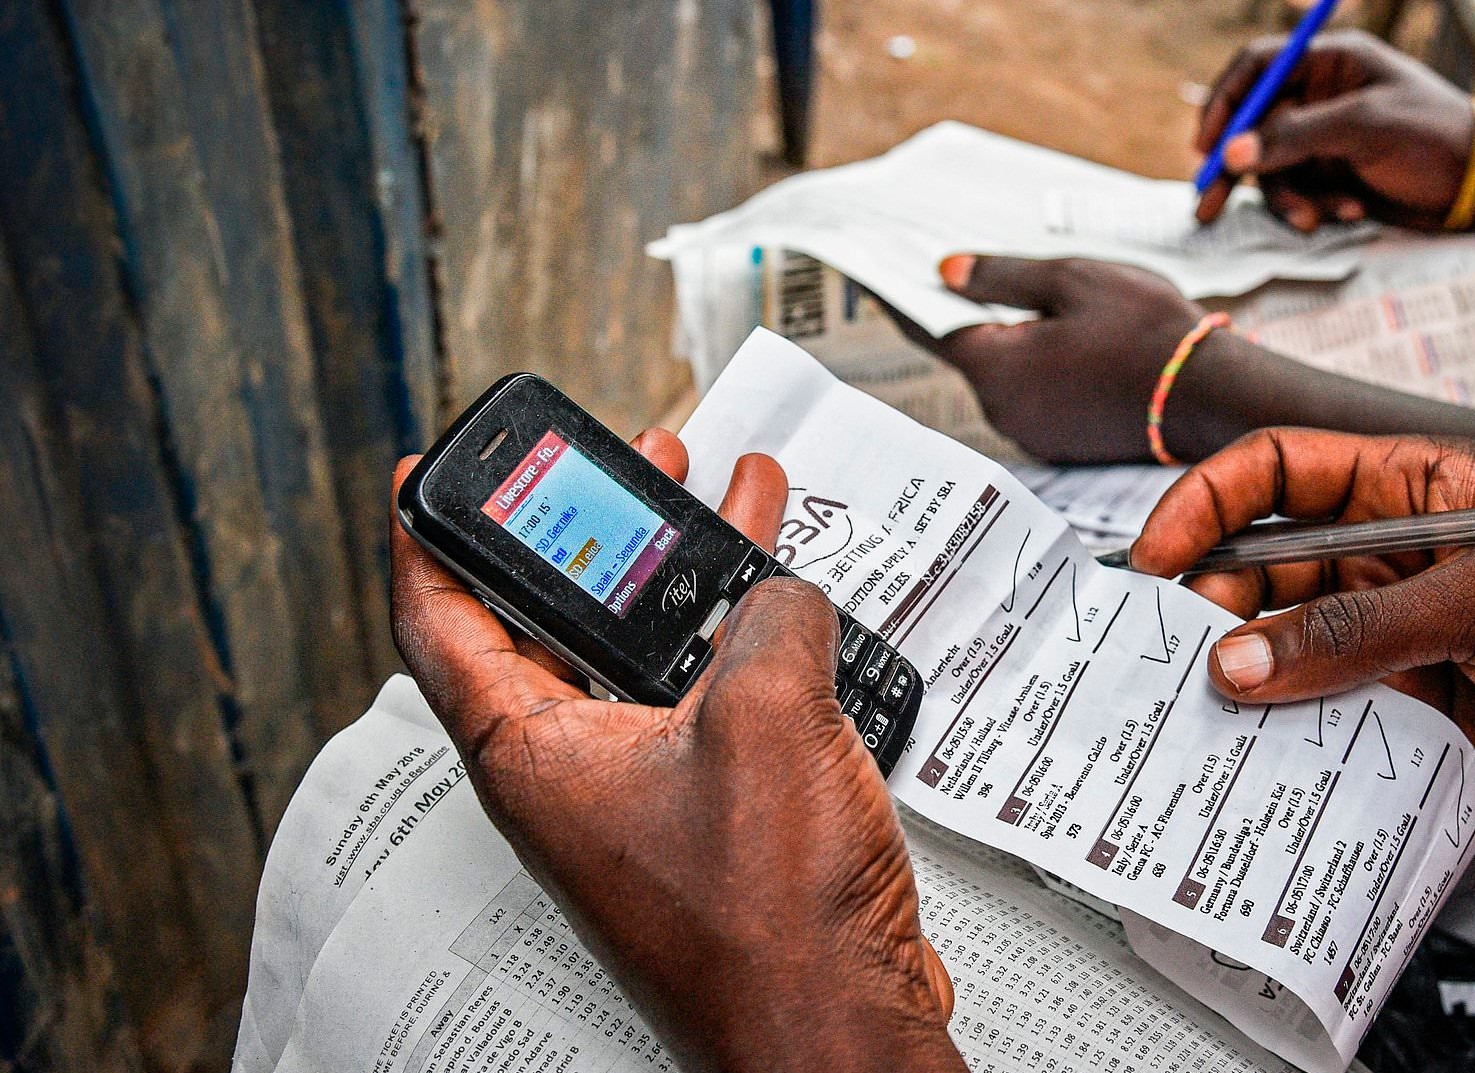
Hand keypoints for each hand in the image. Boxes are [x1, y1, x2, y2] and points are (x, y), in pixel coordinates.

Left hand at [390, 429, 963, 1072]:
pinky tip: (791, 609)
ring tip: (721, 502)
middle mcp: (574, 775)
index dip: (424, 534)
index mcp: (532, 753)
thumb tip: (780, 592)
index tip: (422, 476)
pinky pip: (711, 702)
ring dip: (684, 580)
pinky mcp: (714, 815)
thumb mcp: (763, 716)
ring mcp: (645, 796)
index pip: (439, 621)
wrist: (834, 1026)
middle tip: (621, 470)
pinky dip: (742, 643)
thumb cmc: (766, 922)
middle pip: (555, 622)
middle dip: (595, 534)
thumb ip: (766, 616)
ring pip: (644, 656)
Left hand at [923, 254, 1203, 461]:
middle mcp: (1003, 411)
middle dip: (964, 310)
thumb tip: (946, 271)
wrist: (1209, 396)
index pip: (928, 325)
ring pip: (1003, 373)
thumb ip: (1000, 276)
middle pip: (967, 351)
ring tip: (1030, 298)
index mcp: (996, 368)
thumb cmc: (1146, 331)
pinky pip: (1031, 394)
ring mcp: (1031, 433)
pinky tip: (1063, 338)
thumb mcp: (1070, 280)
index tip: (876, 271)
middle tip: (958, 266)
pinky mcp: (1059, 442)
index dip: (902, 292)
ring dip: (1007, 339)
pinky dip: (1034, 365)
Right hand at [1130, 428, 1474, 849]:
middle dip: (1211, 597)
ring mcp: (1400, 638)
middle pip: (1268, 562)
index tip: (1156, 553)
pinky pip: (1319, 717)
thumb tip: (1239, 660)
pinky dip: (1278, 734)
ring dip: (1236, 672)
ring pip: (1283, 645)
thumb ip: (1360, 630)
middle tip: (1169, 649)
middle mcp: (1397, 559)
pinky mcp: (1412, 715)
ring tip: (1193, 708)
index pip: (1286, 470)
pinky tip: (1247, 753)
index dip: (1211, 501)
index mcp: (1420, 489)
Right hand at [1195, 31, 1474, 228]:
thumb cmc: (1434, 136)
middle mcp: (1321, 96)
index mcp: (1330, 62)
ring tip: (1317, 219)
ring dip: (1291, 198)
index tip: (1206, 146)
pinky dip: (1318, 206)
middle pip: (1253, 126)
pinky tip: (1353, 210)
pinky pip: (1302, 192)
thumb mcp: (1364, 127)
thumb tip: (1231, 153)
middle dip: (1234, 170)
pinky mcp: (1334, 174)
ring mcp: (1326, 137)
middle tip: (1207, 207)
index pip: (1256, 68)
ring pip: (1274, 170)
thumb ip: (1294, 136)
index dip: (1224, 103)